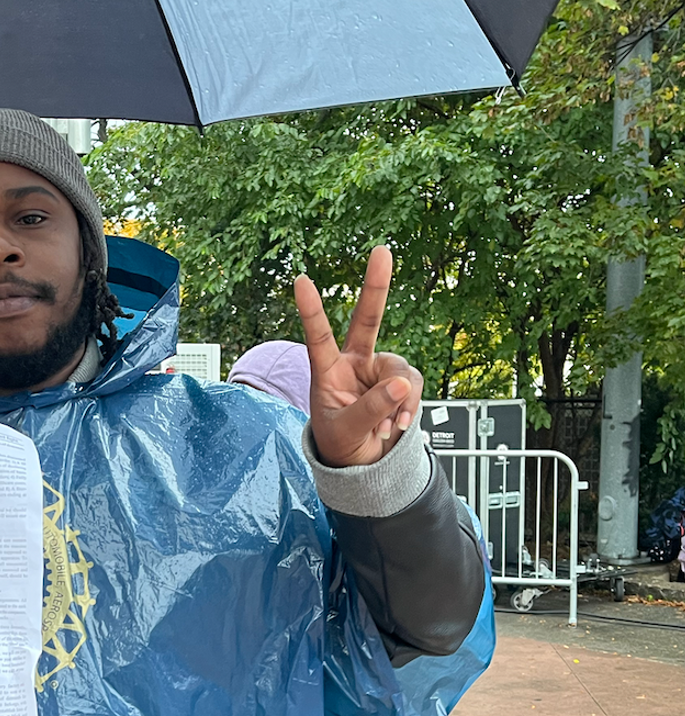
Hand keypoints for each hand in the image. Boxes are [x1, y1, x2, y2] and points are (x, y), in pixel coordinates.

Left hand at [294, 246, 422, 467]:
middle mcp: (354, 363)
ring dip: (400, 401)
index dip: (311, 310)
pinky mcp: (401, 384)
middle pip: (367, 320)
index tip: (301, 280)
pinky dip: (410, 408)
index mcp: (327, 371)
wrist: (360, 464)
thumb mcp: (346, 430)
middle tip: (382, 251)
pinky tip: (397, 427)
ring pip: (401, 371)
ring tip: (387, 427)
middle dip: (376, 287)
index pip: (318, 337)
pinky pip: (414, 387)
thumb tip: (402, 383)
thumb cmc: (339, 443)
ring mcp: (379, 372)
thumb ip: (372, 408)